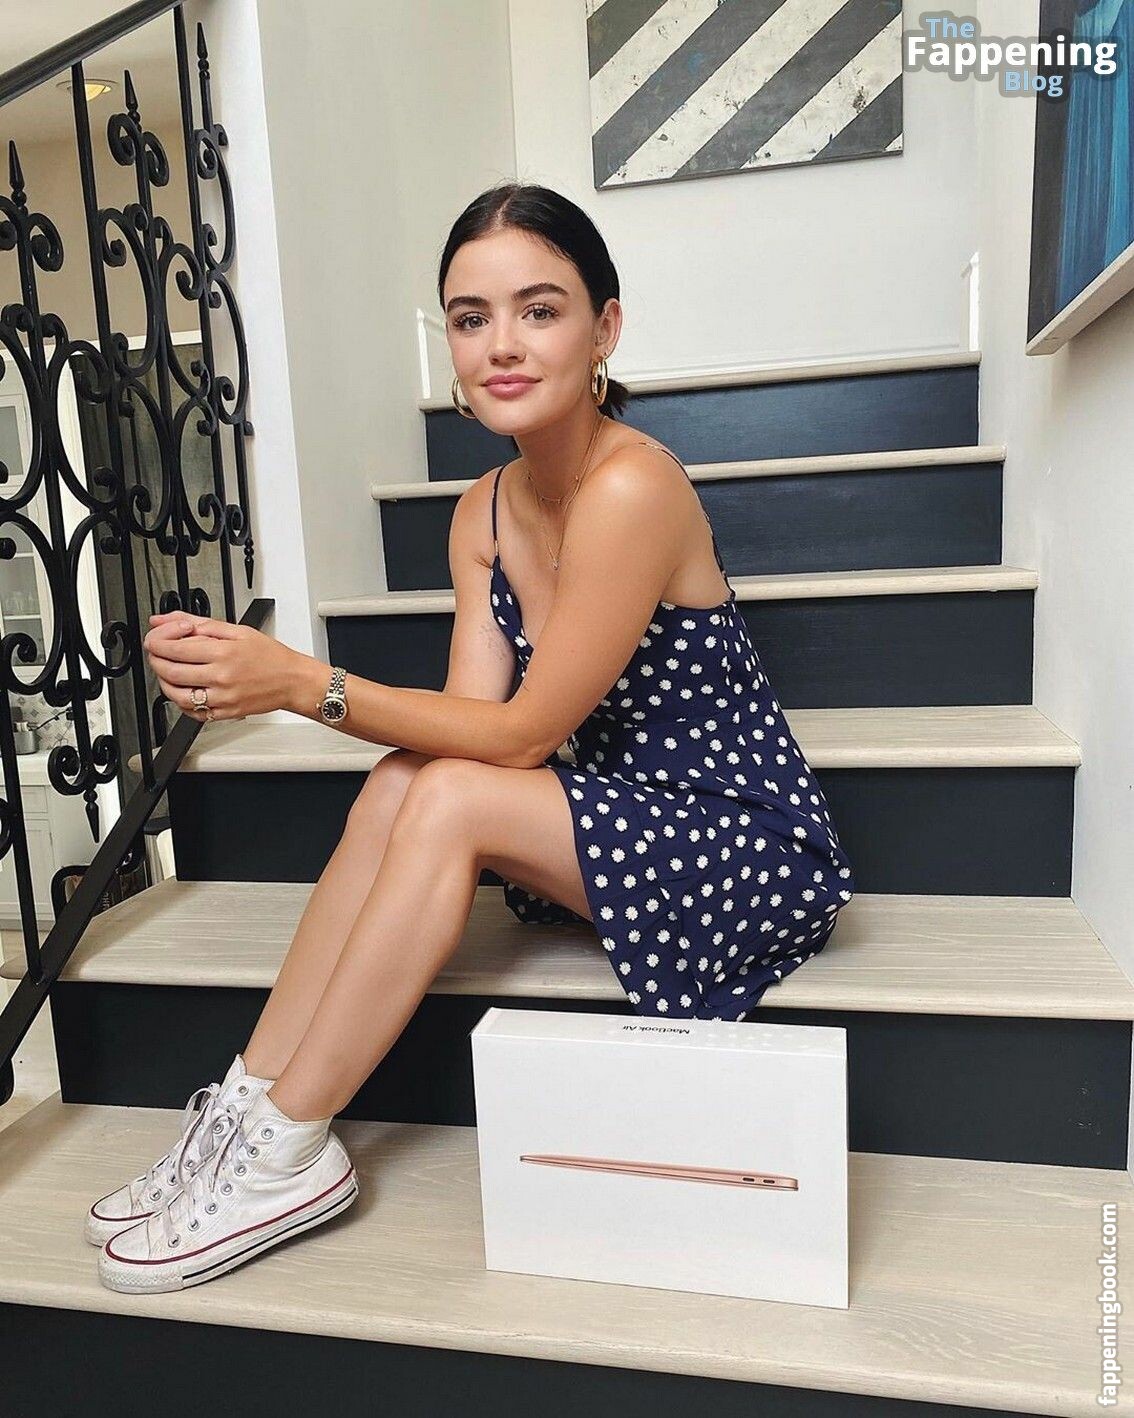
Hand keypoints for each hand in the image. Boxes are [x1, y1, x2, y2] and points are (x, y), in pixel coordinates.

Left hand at [144, 611, 308, 720]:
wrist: (293, 681)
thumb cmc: (270, 656)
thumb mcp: (236, 630)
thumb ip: (197, 623)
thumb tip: (164, 620)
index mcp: (223, 652)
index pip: (174, 648)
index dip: (157, 642)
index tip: (156, 639)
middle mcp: (221, 677)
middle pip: (170, 671)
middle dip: (156, 661)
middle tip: (159, 654)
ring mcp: (223, 698)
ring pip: (177, 695)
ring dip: (165, 683)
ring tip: (170, 673)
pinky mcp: (225, 713)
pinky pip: (193, 713)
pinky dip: (181, 702)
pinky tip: (186, 690)